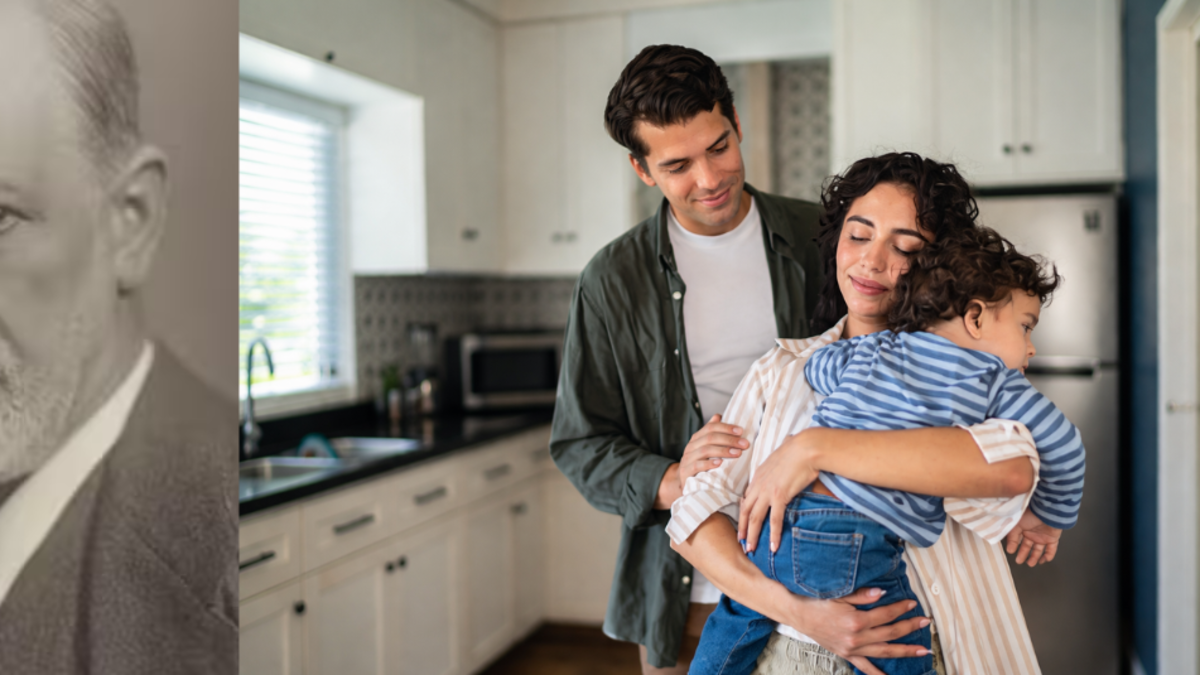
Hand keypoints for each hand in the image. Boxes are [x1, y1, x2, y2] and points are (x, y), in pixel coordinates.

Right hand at [679, 414, 748, 482]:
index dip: (726, 428)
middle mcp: (691, 446)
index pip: (710, 427)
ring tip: (737, 453)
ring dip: (723, 451)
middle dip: (729, 440)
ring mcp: (687, 459)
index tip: (741, 431)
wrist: (684, 481)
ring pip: (705, 451)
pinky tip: (720, 463)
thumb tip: (719, 416)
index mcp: (697, 438)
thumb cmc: (700, 463)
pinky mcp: (686, 472)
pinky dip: (709, 464)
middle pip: (709, 438)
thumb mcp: (705, 447)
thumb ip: (712, 433)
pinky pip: (697, 466)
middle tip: (744, 444)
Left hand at [737, 429, 823, 552]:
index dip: (744, 513)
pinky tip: (773, 547)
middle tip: (742, 542)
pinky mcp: (779, 496)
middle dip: (743, 528)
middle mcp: (759, 484)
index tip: (743, 524)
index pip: (747, 498)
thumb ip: (778, 464)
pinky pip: (775, 520)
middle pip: (746, 510)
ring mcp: (767, 491)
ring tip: (750, 549)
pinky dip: (773, 535)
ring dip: (752, 536)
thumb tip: (783, 464)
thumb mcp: (781, 457)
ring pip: (755, 518)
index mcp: (758, 475)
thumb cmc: (799, 448)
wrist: (806, 446)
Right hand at [785, 588, 931, 674]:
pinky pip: (865, 667)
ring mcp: (852, 649)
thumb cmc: (817, 600)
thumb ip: (863, 595)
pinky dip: (878, 674)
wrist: (797, 613)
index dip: (901, 608)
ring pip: (884, 652)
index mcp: (856, 620)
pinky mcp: (847, 654)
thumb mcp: (839, 594)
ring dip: (905, 651)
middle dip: (910, 627)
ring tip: (922, 650)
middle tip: (926, 622)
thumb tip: (883, 593)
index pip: (886, 614)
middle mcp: (856, 637)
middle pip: (890, 633)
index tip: (913, 604)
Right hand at [1004, 508, 1061, 565]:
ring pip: (1038, 550)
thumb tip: (1009, 550)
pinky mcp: (1052, 539)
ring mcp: (1043, 537)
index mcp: (1023, 529)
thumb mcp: (1016, 525)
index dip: (1014, 546)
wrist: (1047, 512)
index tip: (1011, 552)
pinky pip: (1051, 549)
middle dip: (1023, 554)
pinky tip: (1043, 560)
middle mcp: (1032, 533)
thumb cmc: (1031, 515)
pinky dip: (1048, 556)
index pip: (1017, 540)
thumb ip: (1012, 538)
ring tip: (1030, 564)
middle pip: (1027, 546)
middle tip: (1019, 561)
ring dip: (1034, 557)